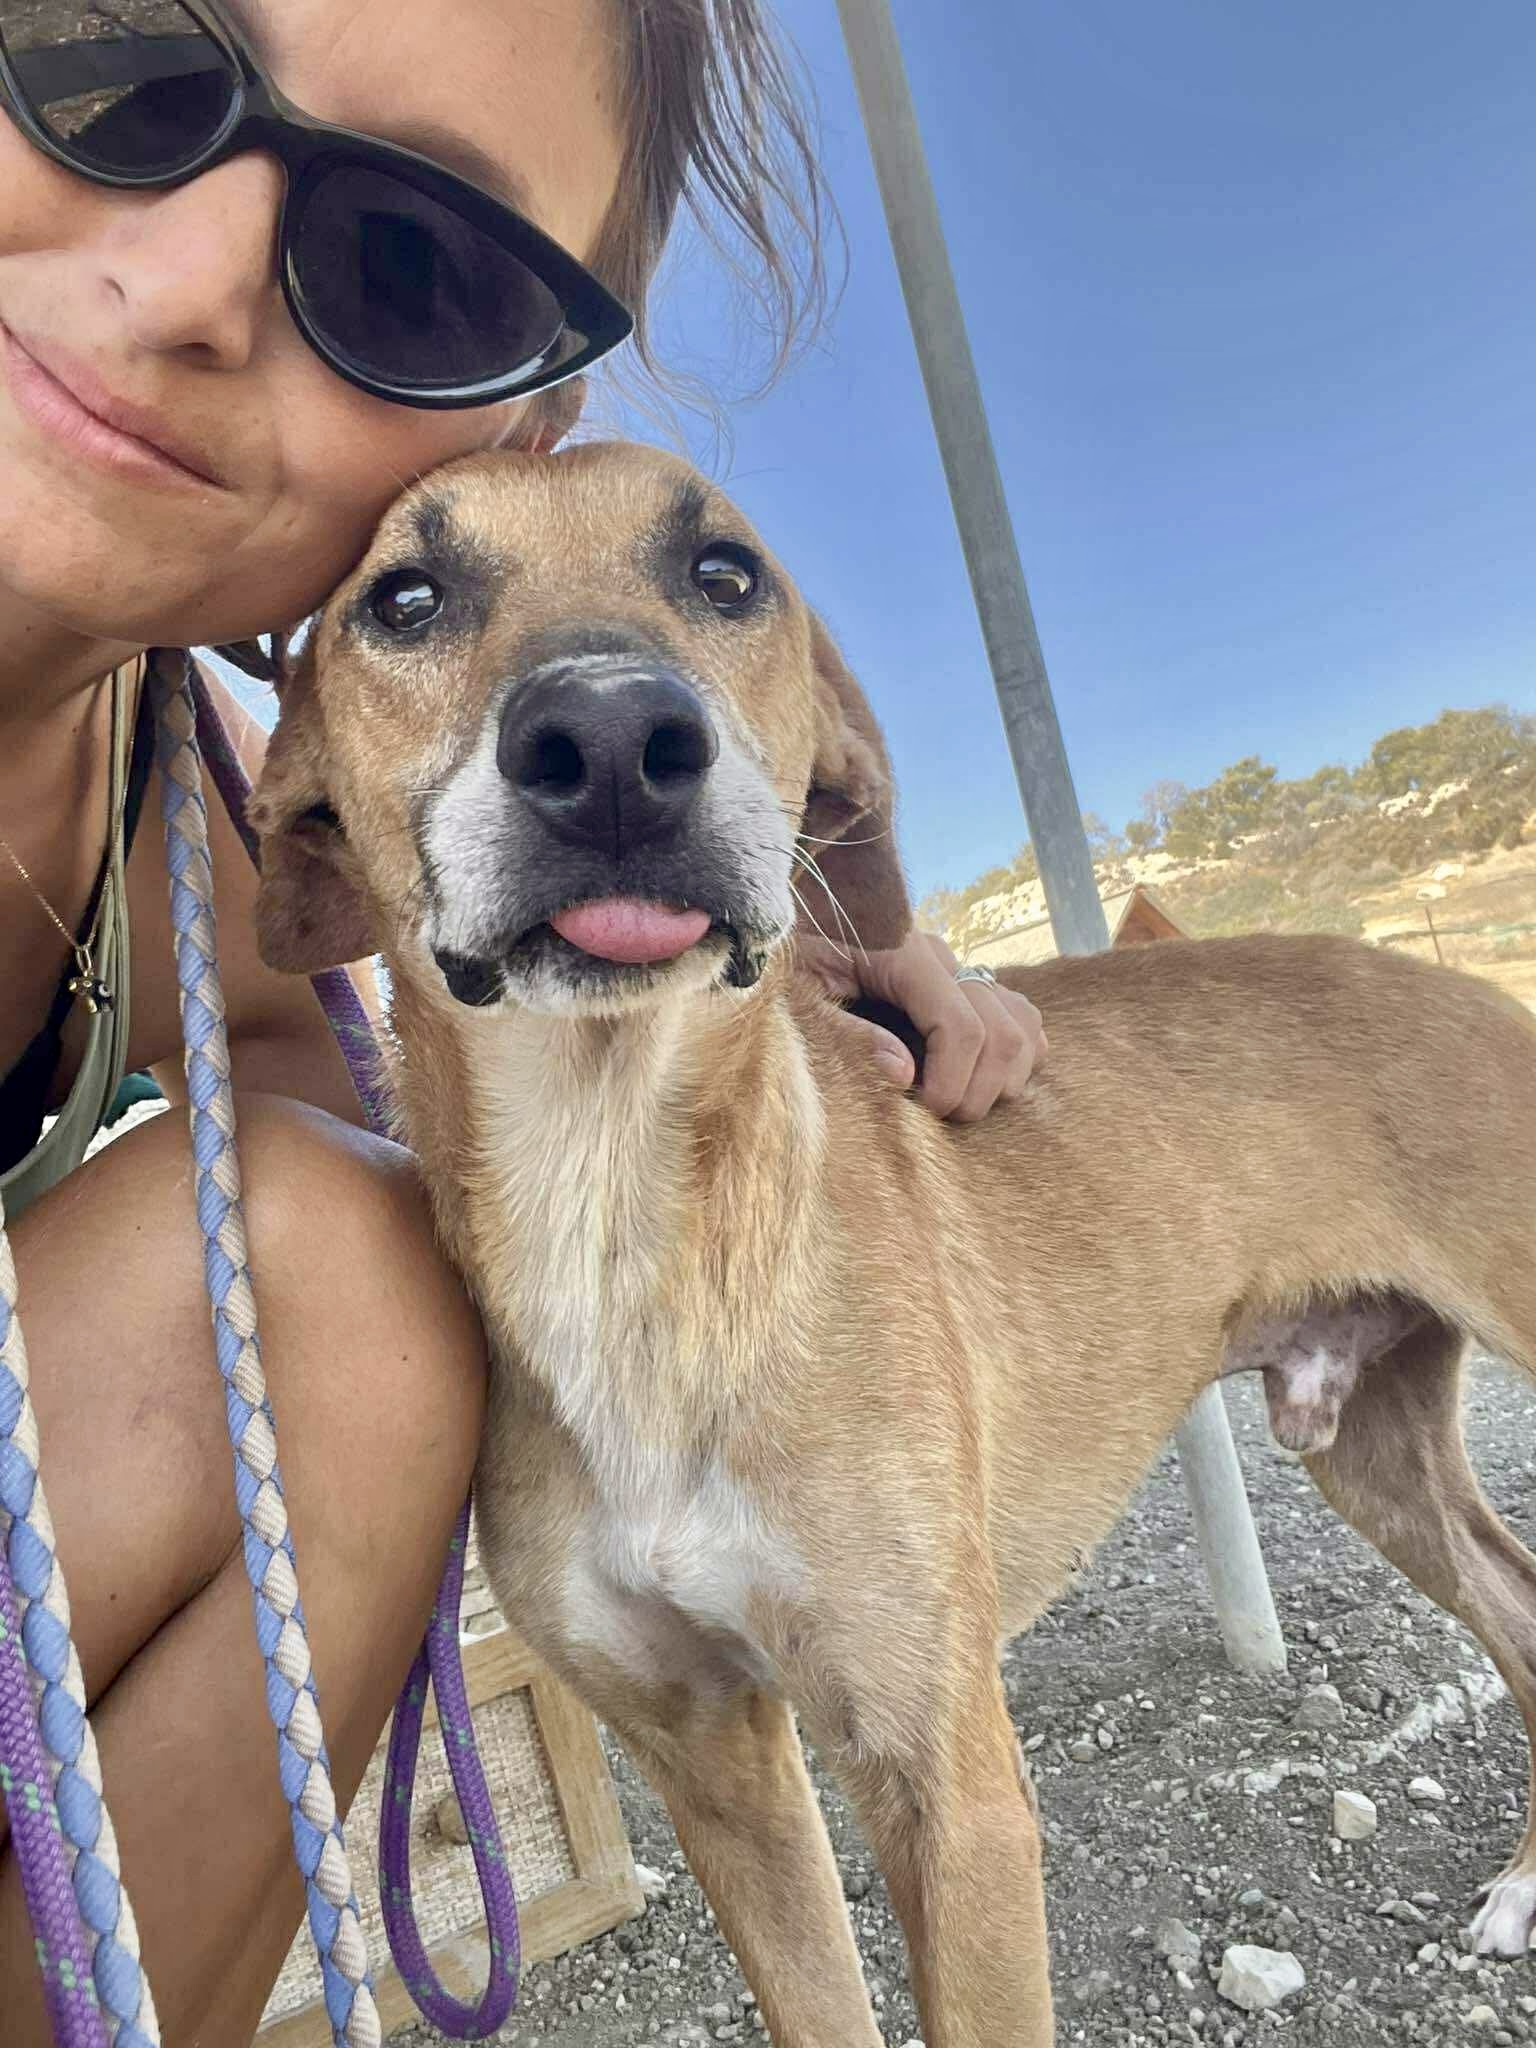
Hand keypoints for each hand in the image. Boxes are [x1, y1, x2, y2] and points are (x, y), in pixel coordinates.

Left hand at [798, 929, 1047, 1121]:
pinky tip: (979, 1077)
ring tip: (960, 1101)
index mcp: (905, 955)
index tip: (929, 1111)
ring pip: (1024, 1025)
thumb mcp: (802, 989)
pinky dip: (1016, 1055)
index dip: (954, 1080)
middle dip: (979, 1090)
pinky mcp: (968, 979)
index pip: (961, 1025)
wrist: (801, 907)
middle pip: (1002, 1032)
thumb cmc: (794, 950)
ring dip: (1004, 1077)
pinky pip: (1022, 1016)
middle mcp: (945, 957)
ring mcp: (962, 966)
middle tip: (940, 1117)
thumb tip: (903, 1074)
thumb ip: (847, 1030)